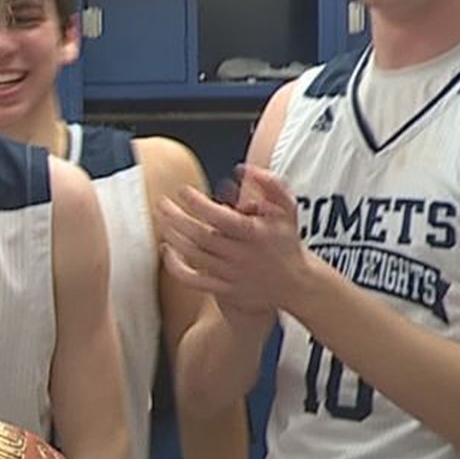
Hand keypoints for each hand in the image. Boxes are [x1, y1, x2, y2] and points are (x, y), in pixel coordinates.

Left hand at [157, 165, 308, 317]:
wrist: (296, 285)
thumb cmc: (286, 243)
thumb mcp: (288, 209)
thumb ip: (270, 185)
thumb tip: (243, 170)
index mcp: (255, 234)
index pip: (219, 216)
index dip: (197, 202)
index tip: (183, 190)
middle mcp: (240, 255)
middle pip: (199, 235)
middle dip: (176, 217)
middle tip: (163, 203)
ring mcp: (230, 274)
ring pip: (193, 255)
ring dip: (173, 236)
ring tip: (163, 220)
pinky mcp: (223, 289)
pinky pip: (191, 279)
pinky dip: (175, 265)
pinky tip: (168, 249)